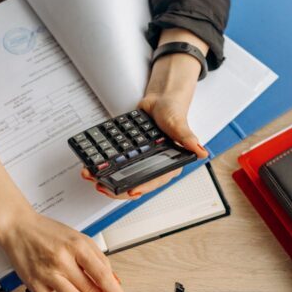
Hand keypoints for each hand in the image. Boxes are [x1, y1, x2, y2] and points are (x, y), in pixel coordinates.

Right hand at [0, 205, 126, 291]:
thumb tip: (112, 278)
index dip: (114, 290)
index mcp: (77, 245)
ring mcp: (48, 272)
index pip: (101, 272)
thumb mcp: (77, 237)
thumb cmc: (48, 232)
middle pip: (89, 288)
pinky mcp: (34, 283)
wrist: (18, 227)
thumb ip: (96, 257)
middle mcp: (63, 259)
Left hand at [82, 28, 208, 199]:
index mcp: (169, 164)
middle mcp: (154, 165)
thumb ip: (187, 138)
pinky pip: (116, 162)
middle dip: (116, 187)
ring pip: (122, 174)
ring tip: (90, 176)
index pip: (154, 180)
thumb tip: (201, 152)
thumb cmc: (173, 111)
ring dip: (106, 177)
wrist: (160, 99)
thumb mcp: (178, 124)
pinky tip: (91, 165)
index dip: (142, 188)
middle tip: (101, 186)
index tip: (129, 192)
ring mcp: (140, 160)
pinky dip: (104, 164)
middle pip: (134, 182)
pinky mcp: (129, 152)